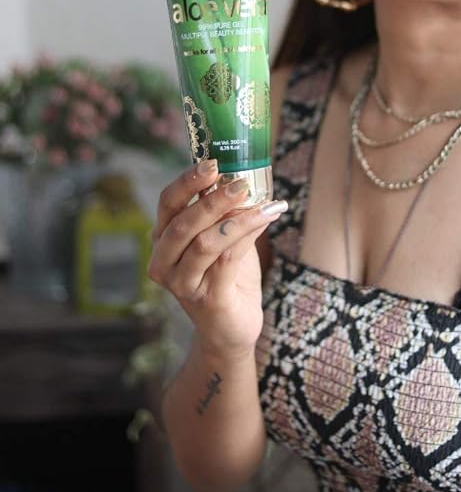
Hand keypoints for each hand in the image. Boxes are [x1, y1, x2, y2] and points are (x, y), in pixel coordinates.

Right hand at [148, 160, 285, 357]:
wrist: (231, 329)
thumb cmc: (227, 277)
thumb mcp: (224, 238)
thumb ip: (227, 213)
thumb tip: (246, 178)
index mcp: (163, 239)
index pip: (167, 203)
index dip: (187, 181)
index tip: (212, 162)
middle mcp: (164, 262)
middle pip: (183, 222)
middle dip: (213, 198)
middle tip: (240, 182)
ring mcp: (182, 284)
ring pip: (205, 242)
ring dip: (237, 218)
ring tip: (263, 202)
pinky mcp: (206, 299)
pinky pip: (226, 260)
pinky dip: (248, 235)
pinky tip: (266, 219)